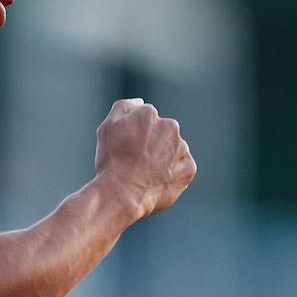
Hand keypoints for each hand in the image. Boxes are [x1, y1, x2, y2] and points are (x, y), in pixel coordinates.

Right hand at [94, 98, 195, 218]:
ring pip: (173, 150)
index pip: (144, 120)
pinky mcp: (189, 169)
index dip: (134, 135)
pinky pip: (181, 168)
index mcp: (149, 114)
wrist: (121, 194)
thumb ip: (124, 107)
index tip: (126, 149)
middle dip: (152, 144)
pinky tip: (156, 181)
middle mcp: (170, 127)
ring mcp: (181, 148)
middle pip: (162, 133)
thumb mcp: (107, 127)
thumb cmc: (111, 161)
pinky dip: (171, 174)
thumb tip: (140, 102)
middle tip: (135, 162)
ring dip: (163, 159)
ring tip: (145, 174)